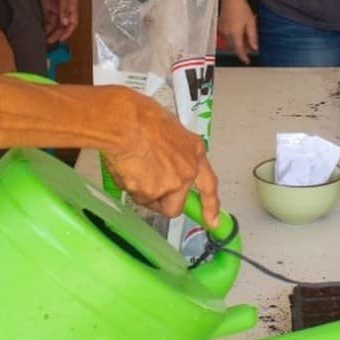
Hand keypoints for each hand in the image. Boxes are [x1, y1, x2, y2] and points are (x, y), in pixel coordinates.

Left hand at [42, 0, 77, 42]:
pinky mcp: (47, 6)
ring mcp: (55, 7)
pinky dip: (44, 25)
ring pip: (54, 24)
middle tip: (50, 42)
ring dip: (50, 31)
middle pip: (63, 25)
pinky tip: (40, 30)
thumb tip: (66, 22)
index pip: (72, 22)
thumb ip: (64, 8)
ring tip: (44, 39)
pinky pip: (47, 19)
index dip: (67, 32)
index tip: (61, 39)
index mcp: (71, 5)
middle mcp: (64, 8)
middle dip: (57, 34)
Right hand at [101, 92, 219, 222]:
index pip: (209, 186)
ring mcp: (170, 185)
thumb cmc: (143, 117)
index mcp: (195, 153)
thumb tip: (165, 159)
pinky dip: (130, 187)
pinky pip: (136, 196)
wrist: (127, 123)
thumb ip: (174, 152)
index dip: (211, 206)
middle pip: (175, 205)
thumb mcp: (170, 130)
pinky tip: (126, 168)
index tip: (213, 221)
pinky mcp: (150, 193)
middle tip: (147, 190)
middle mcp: (186, 173)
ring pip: (152, 201)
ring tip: (133, 167)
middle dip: (161, 203)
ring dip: (142, 191)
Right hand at [218, 0, 257, 63]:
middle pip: (233, 47)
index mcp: (235, 34)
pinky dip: (231, 39)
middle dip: (240, 51)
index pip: (239, 50)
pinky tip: (237, 34)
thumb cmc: (241, 9)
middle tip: (248, 50)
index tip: (247, 61)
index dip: (243, 57)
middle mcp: (226, 34)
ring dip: (236, 45)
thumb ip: (252, 37)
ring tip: (244, 40)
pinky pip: (225, 37)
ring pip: (229, 43)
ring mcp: (222, 30)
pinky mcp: (219, 26)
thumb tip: (254, 48)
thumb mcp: (251, 23)